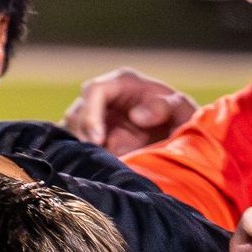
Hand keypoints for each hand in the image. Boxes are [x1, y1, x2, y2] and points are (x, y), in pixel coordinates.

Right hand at [61, 68, 195, 154]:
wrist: (173, 143)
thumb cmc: (179, 124)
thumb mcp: (182, 112)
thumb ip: (167, 107)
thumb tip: (136, 115)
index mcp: (123, 82)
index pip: (94, 90)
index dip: (91, 115)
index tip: (98, 141)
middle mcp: (104, 97)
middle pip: (76, 112)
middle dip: (81, 136)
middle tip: (95, 158)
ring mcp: (93, 118)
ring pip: (69, 130)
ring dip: (78, 149)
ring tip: (96, 165)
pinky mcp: (87, 140)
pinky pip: (70, 147)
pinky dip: (75, 158)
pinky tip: (90, 169)